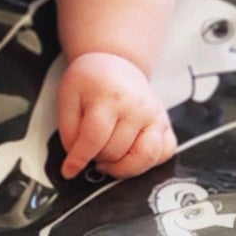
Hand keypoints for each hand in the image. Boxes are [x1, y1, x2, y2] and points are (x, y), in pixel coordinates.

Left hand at [57, 52, 176, 179]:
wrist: (117, 65)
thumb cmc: (91, 82)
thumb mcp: (68, 97)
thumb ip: (69, 130)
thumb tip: (76, 159)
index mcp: (110, 97)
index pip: (94, 138)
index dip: (79, 159)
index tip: (69, 171)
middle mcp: (138, 108)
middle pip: (116, 151)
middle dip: (97, 158)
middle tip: (90, 149)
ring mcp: (156, 117)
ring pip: (144, 158)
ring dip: (122, 168)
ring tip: (108, 160)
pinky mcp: (166, 125)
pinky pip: (164, 154)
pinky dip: (147, 163)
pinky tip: (130, 156)